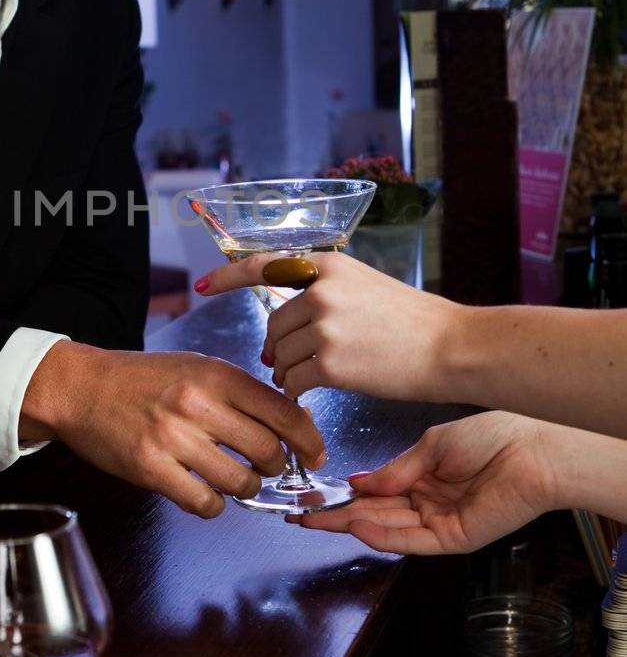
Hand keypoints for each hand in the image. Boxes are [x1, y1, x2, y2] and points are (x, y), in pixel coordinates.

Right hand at [19, 342, 325, 518]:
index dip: (308, 438)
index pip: (283, 412)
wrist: (81, 388)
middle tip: (269, 465)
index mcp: (214, 375)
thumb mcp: (195, 367)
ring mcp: (173, 439)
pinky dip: (214, 504)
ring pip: (241, 481)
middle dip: (277, 465)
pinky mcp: (151, 469)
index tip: (314, 452)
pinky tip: (205, 490)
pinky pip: (205, 502)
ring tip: (235, 477)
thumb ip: (239, 391)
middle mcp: (197, 405)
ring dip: (247, 486)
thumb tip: (290, 421)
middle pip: (268, 450)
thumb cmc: (141, 378)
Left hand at [195, 250, 457, 401]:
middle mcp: (322, 291)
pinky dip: (297, 391)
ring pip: (282, 355)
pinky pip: (293, 381)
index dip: (229, 276)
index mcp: (330, 265)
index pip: (264, 264)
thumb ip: (327, 293)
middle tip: (285, 361)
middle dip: (277, 346)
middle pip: (275, 324)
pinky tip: (313, 392)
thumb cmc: (416, 322)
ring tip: (312, 375)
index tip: (204, 285)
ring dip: (289, 371)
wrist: (452, 348)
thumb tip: (289, 320)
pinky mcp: (331, 363)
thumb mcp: (367, 287)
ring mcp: (325, 327)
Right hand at [289, 412, 560, 554]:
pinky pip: (411, 541)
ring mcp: (440, 522)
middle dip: (338, 514)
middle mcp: (429, 502)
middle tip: (303, 515)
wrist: (533, 450)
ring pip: (388, 528)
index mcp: (425, 476)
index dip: (346, 494)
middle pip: (376, 513)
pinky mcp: (453, 539)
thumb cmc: (493, 436)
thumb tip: (359, 483)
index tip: (315, 494)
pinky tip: (357, 525)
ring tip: (318, 520)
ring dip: (352, 526)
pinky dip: (383, 536)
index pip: (377, 491)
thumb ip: (396, 470)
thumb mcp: (432, 445)